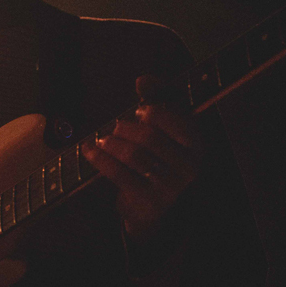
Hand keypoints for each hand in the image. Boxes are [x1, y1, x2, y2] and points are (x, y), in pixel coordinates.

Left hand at [82, 76, 202, 241]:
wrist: (155, 206)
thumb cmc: (159, 158)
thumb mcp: (165, 128)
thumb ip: (158, 98)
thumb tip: (143, 79)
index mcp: (196, 145)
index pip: (178, 121)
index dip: (154, 112)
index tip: (137, 112)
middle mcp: (188, 166)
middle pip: (150, 137)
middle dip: (126, 128)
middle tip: (115, 127)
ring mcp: (169, 186)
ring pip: (134, 155)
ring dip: (111, 143)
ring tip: (103, 139)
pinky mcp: (148, 200)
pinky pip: (119, 174)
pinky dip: (100, 159)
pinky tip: (89, 151)